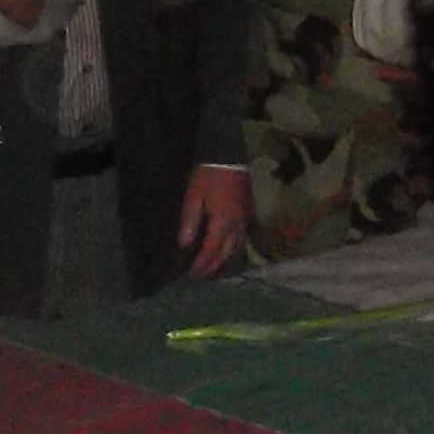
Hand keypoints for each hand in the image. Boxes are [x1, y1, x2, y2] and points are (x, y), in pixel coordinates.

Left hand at [179, 162, 252, 277]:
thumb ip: (190, 221)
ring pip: (236, 247)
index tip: (192, 276)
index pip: (211, 250)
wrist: (229, 156)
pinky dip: (233, 249)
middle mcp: (236, 225)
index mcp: (222, 222)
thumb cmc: (208, 175)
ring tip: (213, 269)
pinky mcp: (248, 213)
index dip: (201, 265)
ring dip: (224, 261)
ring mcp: (244, 220)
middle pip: (225, 253)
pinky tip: (227, 251)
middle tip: (201, 277)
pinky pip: (242, 238)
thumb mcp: (193, 196)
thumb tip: (185, 244)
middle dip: (212, 266)